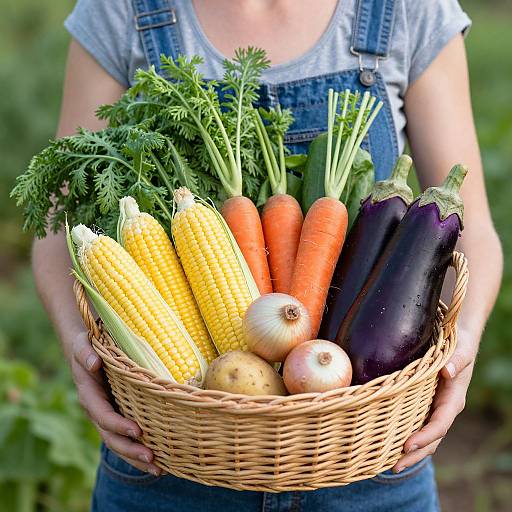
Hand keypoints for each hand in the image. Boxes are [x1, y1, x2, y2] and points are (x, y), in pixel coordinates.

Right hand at [70, 330, 160, 475]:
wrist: (87, 351)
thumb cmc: (87, 346)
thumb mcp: (82, 346)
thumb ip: (85, 354)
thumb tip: (94, 363)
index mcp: (89, 396)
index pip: (103, 416)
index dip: (118, 425)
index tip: (137, 431)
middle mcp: (98, 411)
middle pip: (112, 437)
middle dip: (131, 450)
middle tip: (152, 458)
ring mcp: (108, 416)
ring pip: (120, 443)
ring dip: (137, 458)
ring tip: (159, 469)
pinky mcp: (118, 416)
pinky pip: (127, 438)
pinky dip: (140, 450)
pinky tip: (160, 460)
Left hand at [392, 328, 477, 472]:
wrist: (458, 340)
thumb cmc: (458, 344)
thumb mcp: (460, 350)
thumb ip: (457, 361)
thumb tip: (447, 371)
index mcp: (453, 399)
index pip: (439, 424)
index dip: (424, 437)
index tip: (407, 445)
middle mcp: (444, 408)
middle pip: (431, 439)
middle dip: (415, 454)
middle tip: (394, 466)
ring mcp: (434, 408)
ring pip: (424, 436)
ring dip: (410, 451)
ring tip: (389, 464)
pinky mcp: (425, 404)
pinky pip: (416, 423)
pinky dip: (405, 435)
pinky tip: (388, 443)